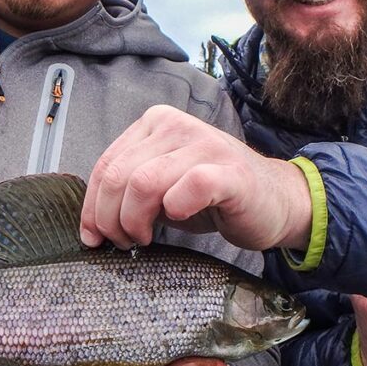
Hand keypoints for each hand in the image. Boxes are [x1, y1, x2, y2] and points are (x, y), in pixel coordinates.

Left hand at [80, 105, 311, 251]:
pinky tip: (178, 218)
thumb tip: (91, 227)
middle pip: (119, 176)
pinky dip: (176, 209)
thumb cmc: (211, 197)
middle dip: (110, 219)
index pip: (106, 164)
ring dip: (135, 220)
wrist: (275, 200)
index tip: (92, 237)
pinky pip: (189, 187)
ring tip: (145, 238)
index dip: (91, 206)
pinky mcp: (229, 170)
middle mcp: (176, 124)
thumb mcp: (160, 187)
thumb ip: (127, 191)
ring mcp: (204, 144)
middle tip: (124, 242)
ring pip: (143, 182)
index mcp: (155, 123)